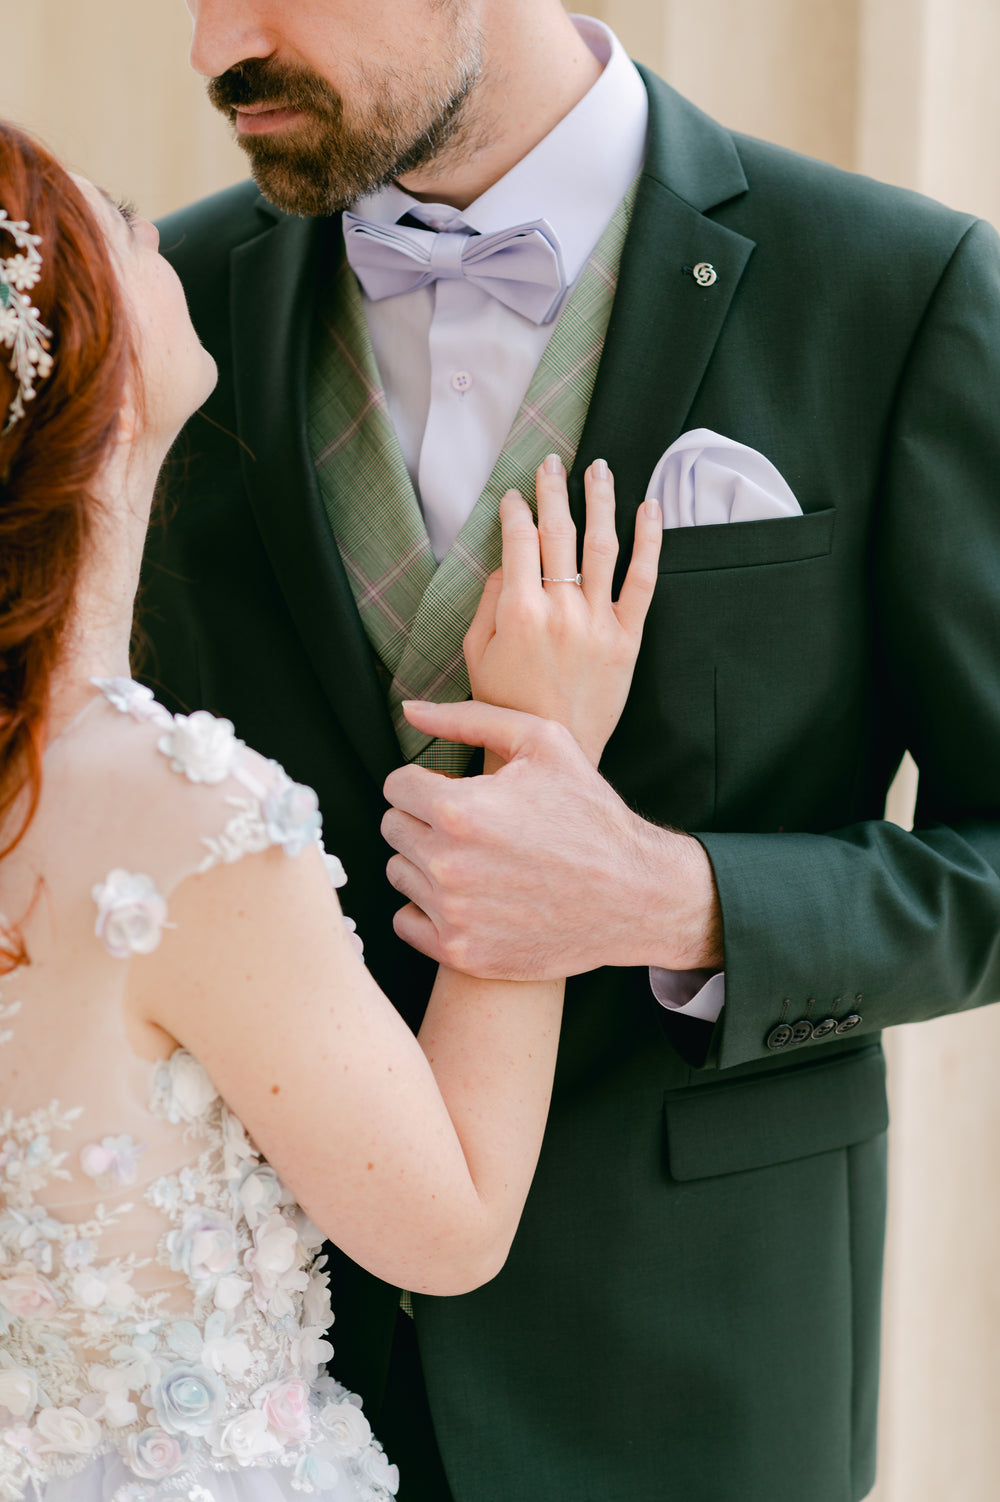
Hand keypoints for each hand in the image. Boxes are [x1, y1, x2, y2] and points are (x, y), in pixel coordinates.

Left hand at [382, 699, 722, 979]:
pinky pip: (406, 923)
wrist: (635, 895)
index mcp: (459, 809)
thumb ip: (468, 719)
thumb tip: (410, 710)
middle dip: (423, 820)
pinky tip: (467, 898)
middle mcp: (448, 864)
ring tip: (475, 860)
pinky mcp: (461, 952)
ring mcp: (453, 914)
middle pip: (393, 829)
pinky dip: (428, 911)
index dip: (426, 783)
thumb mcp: (544, 743)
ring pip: (399, 874)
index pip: (396, 787)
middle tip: (469, 826)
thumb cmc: (591, 814)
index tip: (453, 792)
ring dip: (425, 864)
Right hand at [464, 457, 661, 765]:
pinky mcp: (627, 638)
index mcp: (520, 612)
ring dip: (599, 501)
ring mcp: (598, 622)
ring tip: (598, 469)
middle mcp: (561, 610)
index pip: (519, 541)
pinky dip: (649, 541)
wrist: (550, 749)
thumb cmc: (505, 705)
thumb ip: (489, 602)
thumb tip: (506, 563)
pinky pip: (643, 581)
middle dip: (552, 491)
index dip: (515, 512)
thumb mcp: (478, 654)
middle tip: (551, 462)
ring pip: (602, 546)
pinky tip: (650, 509)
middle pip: (559, 533)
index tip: (513, 496)